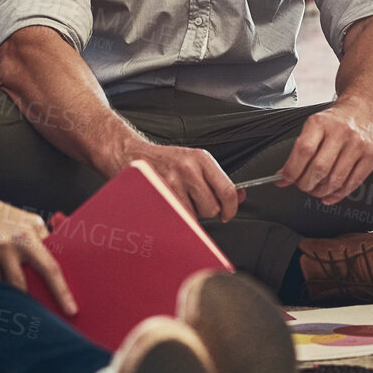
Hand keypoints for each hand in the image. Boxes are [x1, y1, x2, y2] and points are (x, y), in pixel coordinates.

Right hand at [0, 198, 76, 315]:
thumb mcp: (20, 220)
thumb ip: (37, 237)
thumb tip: (51, 267)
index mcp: (34, 228)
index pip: (55, 262)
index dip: (64, 286)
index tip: (72, 307)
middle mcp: (22, 237)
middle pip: (47, 271)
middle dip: (59, 293)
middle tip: (69, 312)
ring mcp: (2, 247)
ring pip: (17, 285)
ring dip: (21, 298)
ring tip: (23, 312)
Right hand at [128, 142, 243, 222]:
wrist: (133, 155)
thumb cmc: (166, 161)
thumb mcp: (196, 163)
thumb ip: (218, 181)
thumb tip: (240, 197)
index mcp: (202, 159)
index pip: (227, 190)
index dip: (231, 209)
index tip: (227, 214)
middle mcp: (188, 169)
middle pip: (211, 207)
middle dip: (207, 211)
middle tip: (197, 203)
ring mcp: (171, 182)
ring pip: (194, 216)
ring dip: (190, 215)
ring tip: (180, 200)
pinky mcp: (158, 194)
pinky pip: (177, 218)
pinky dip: (176, 217)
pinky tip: (171, 205)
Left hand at [278, 100, 372, 205]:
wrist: (362, 111)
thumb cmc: (334, 122)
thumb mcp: (313, 127)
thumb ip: (298, 151)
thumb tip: (283, 177)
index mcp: (321, 122)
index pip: (304, 150)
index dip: (292, 170)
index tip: (285, 180)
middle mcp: (341, 131)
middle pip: (319, 168)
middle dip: (306, 184)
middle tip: (303, 186)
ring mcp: (358, 144)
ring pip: (336, 179)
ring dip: (321, 191)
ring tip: (316, 190)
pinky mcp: (371, 156)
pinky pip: (353, 183)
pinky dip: (338, 194)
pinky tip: (330, 195)